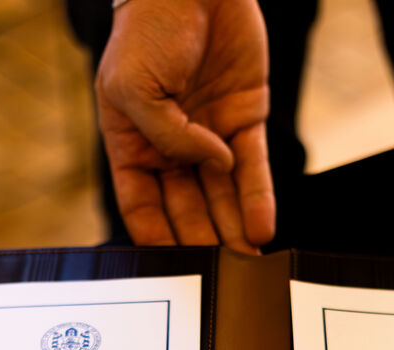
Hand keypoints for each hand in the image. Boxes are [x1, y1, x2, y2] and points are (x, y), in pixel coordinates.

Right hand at [95, 0, 274, 252]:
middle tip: (219, 273)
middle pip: (186, 209)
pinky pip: (254, 169)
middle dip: (202, 241)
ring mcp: (209, 135)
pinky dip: (259, 198)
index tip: (175, 265)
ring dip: (233, 229)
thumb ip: (167, 136)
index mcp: (131, 143)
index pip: (141, 204)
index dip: (157, 237)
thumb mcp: (133, 88)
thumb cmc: (147, 30)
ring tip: (246, 261)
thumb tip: (211, 166)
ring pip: (222, 196)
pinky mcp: (244, 118)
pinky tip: (262, 226)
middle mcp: (171, 146)